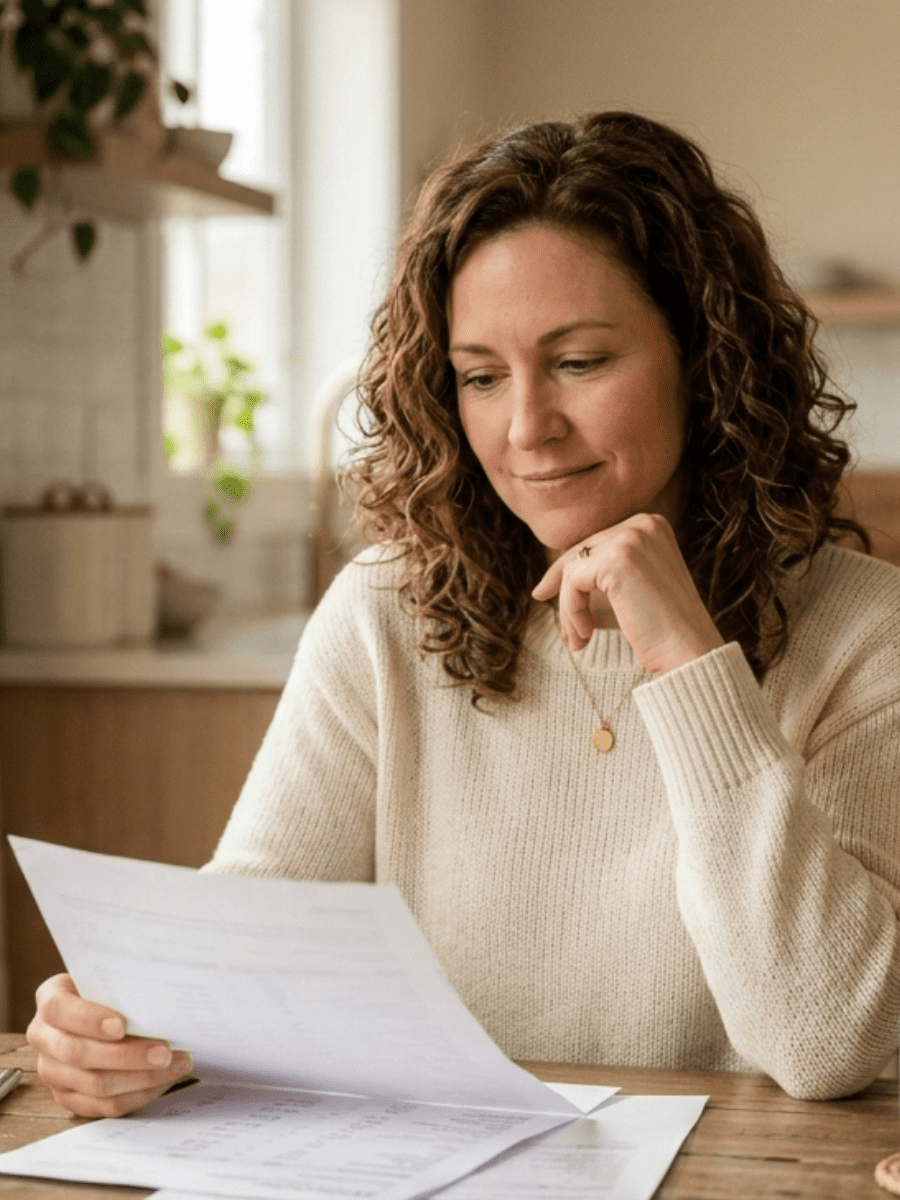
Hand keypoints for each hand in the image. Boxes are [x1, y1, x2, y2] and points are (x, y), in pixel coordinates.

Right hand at [26, 974, 192, 1117]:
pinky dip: (136, 1096)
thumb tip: (159, 1000)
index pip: (59, 1010)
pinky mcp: (67, 1097)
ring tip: (175, 1067)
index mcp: (50, 1000)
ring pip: (94, 1085)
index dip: (89, 1019)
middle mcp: (43, 1037)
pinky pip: (101, 1106)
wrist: (96, 1012)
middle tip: (166, 1053)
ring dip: (140, 1079)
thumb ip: (123, 988)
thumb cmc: (110, 992)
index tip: (122, 1026)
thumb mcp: (110, 981)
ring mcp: (52, 1071)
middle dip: (128, 1055)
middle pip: (78, 1054)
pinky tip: (161, 1082)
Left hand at [532, 512, 723, 672]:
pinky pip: (572, 582)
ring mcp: (632, 538)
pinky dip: (571, 611)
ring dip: (568, 609)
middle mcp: (643, 523)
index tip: (543, 595)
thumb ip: (592, 580)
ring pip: (572, 569)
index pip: (594, 544)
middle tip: (565, 632)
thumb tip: (545, 584)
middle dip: (565, 593)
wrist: (688, 652)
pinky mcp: (617, 559)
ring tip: (578, 641)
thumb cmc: (656, 630)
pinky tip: (585, 635)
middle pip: (580, 553)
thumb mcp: (622, 594)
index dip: (566, 572)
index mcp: (650, 525)